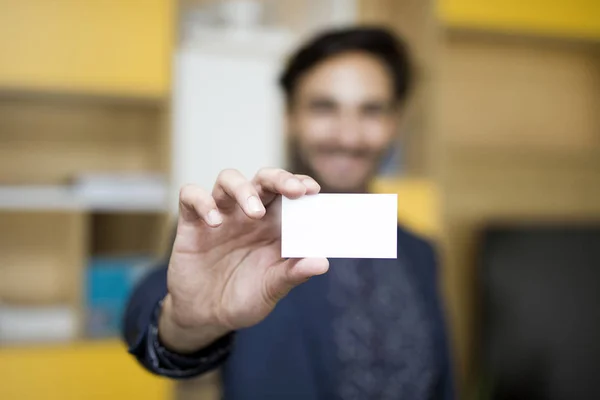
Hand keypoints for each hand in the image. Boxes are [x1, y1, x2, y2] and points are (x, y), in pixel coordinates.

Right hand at [158, 168, 328, 352]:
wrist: (206, 316)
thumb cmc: (244, 298)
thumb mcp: (271, 290)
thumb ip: (293, 274)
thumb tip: (322, 263)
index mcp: (273, 225)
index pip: (288, 192)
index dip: (300, 184)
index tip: (313, 190)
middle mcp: (248, 214)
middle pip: (263, 179)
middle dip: (279, 178)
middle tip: (294, 191)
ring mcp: (220, 215)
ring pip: (228, 179)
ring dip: (243, 189)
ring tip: (255, 213)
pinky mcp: (192, 223)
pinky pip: (191, 196)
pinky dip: (202, 201)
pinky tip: (214, 222)